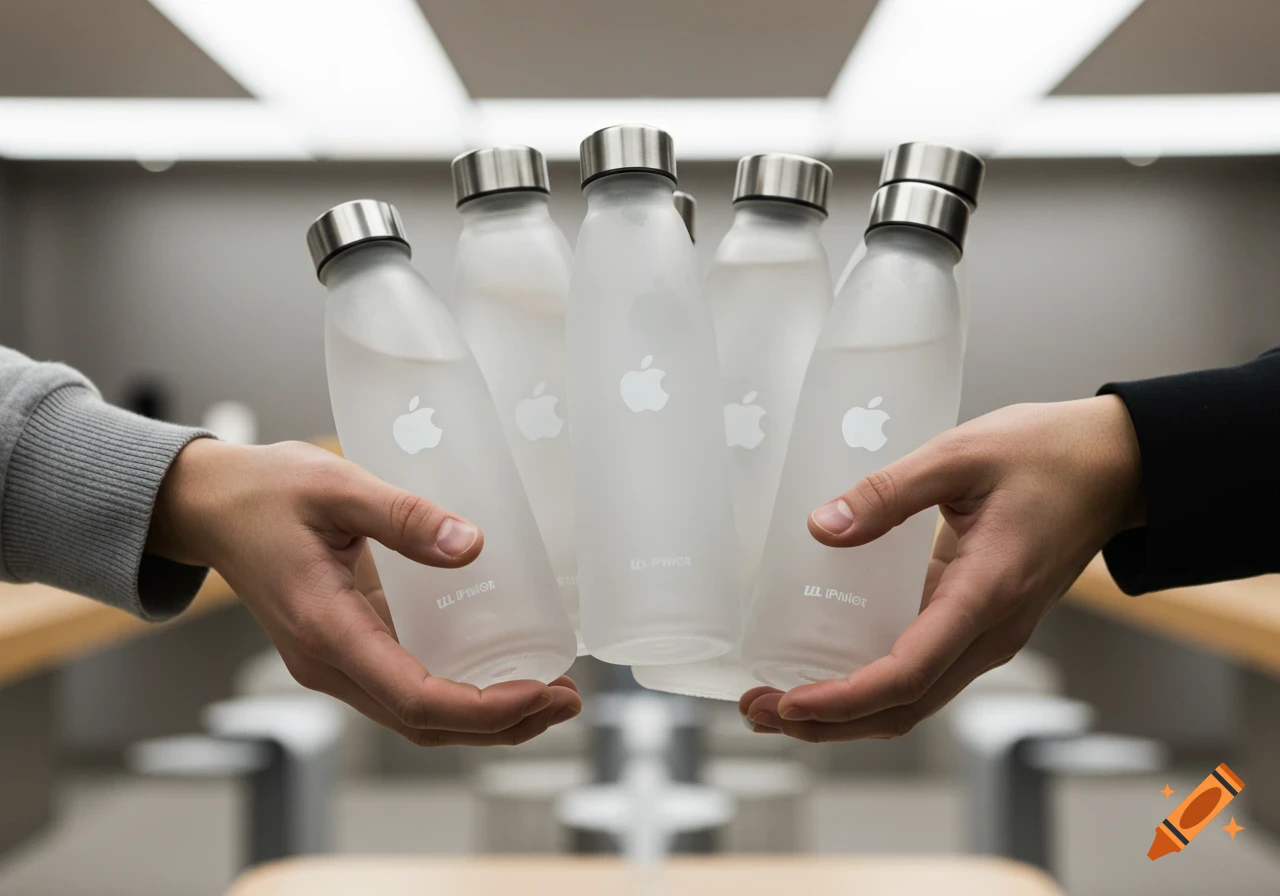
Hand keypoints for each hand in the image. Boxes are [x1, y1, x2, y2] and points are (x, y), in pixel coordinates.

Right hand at [147, 439, 580, 745]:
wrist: (210, 505)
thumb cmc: (264, 493)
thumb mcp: (337, 486)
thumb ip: (404, 516)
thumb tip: (471, 545)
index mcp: (327, 631)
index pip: (415, 697)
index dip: (482, 707)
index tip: (538, 691)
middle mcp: (329, 663)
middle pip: (424, 722)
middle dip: (501, 722)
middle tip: (568, 700)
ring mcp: (335, 662)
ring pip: (417, 717)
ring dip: (484, 718)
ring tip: (550, 697)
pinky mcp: (345, 650)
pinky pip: (407, 691)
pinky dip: (458, 696)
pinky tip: (499, 676)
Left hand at [741, 396, 1142, 740]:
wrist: (1117, 467)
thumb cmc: (1047, 454)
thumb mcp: (960, 454)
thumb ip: (889, 491)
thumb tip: (821, 527)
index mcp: (987, 593)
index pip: (908, 672)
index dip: (844, 697)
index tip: (788, 701)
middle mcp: (992, 633)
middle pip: (904, 707)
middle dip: (827, 721)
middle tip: (756, 708)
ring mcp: (990, 636)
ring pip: (913, 700)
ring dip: (845, 713)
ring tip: (775, 704)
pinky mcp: (981, 626)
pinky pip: (922, 674)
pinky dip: (871, 688)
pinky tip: (826, 672)